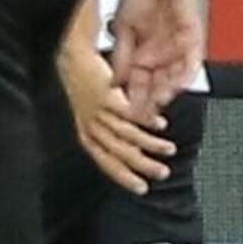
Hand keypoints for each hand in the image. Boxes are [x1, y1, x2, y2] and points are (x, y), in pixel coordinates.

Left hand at [59, 34, 172, 194]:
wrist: (73, 55)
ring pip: (125, 133)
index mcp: (86, 129)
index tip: (141, 188)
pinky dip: (146, 120)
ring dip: (150, 144)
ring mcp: (97, 109)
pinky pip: (128, 112)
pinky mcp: (106, 94)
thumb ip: (116, 131)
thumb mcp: (97, 113)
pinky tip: (161, 124)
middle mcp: (90, 122)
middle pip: (117, 151)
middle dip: (140, 166)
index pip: (104, 160)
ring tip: (169, 150)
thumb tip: (136, 151)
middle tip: (160, 174)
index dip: (122, 175)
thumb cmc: (86, 82)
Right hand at [109, 0, 202, 119]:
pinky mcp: (193, 35)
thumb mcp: (123, 29)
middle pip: (158, 82)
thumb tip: (113, 82)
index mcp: (142, 51)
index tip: (130, 112)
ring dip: (168, 89)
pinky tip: (179, 84)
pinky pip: (192, 59)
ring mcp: (177, 45)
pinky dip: (186, 73)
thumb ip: (119, 57)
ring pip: (175, 75)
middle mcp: (161, 51)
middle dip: (152, 99)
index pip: (139, 80)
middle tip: (147, 114)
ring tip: (161, 102)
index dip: (135, 96)